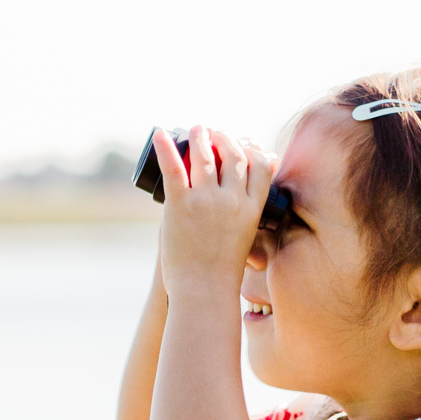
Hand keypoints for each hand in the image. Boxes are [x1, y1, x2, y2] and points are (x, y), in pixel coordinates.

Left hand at [153, 126, 276, 298]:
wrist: (204, 290)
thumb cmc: (222, 273)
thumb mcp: (244, 242)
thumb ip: (243, 222)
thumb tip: (242, 214)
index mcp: (253, 209)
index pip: (261, 167)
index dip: (253, 150)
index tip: (244, 143)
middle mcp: (233, 201)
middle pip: (234, 156)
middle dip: (226, 138)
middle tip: (215, 132)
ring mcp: (207, 201)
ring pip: (206, 156)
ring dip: (201, 137)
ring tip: (197, 129)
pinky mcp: (181, 205)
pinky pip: (173, 168)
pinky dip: (165, 147)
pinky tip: (159, 133)